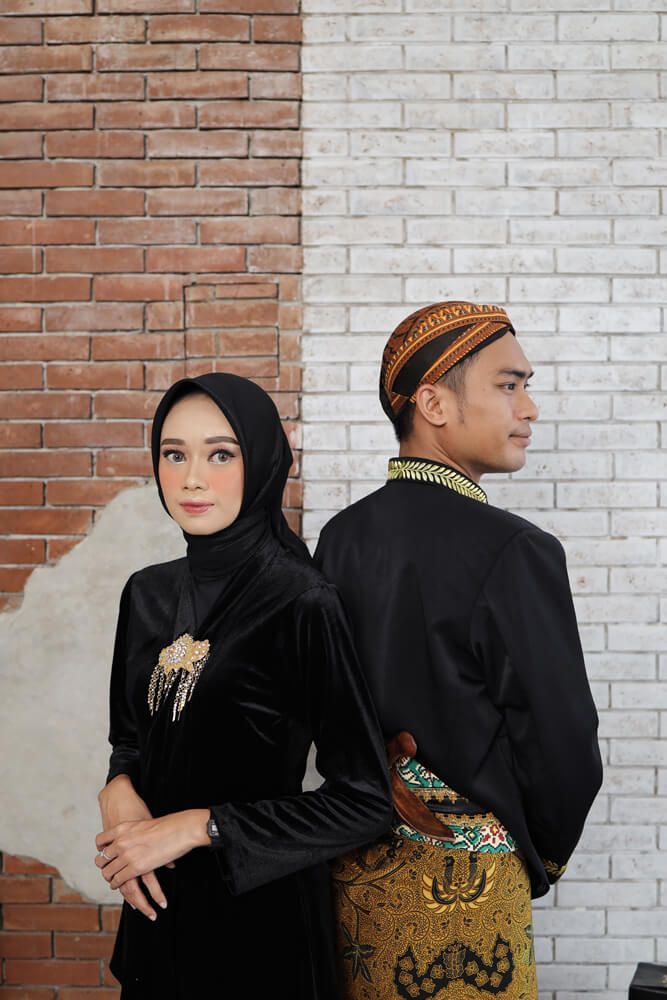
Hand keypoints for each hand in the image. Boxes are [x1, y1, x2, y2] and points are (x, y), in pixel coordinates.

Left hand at [95, 809, 209, 891]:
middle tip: (105, 870)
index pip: (100, 841)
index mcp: (122, 828)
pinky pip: (118, 880)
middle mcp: (121, 842)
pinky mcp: (135, 868)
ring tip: (110, 882)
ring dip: (108, 878)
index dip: (100, 849)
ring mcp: (127, 855)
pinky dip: (116, 884)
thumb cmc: (167, 823)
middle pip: (102, 859)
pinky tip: (117, 885)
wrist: (179, 829)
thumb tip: (136, 833)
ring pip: (108, 872)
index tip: (103, 853)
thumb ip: (136, 830)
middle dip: (103, 867)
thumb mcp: (144, 823)